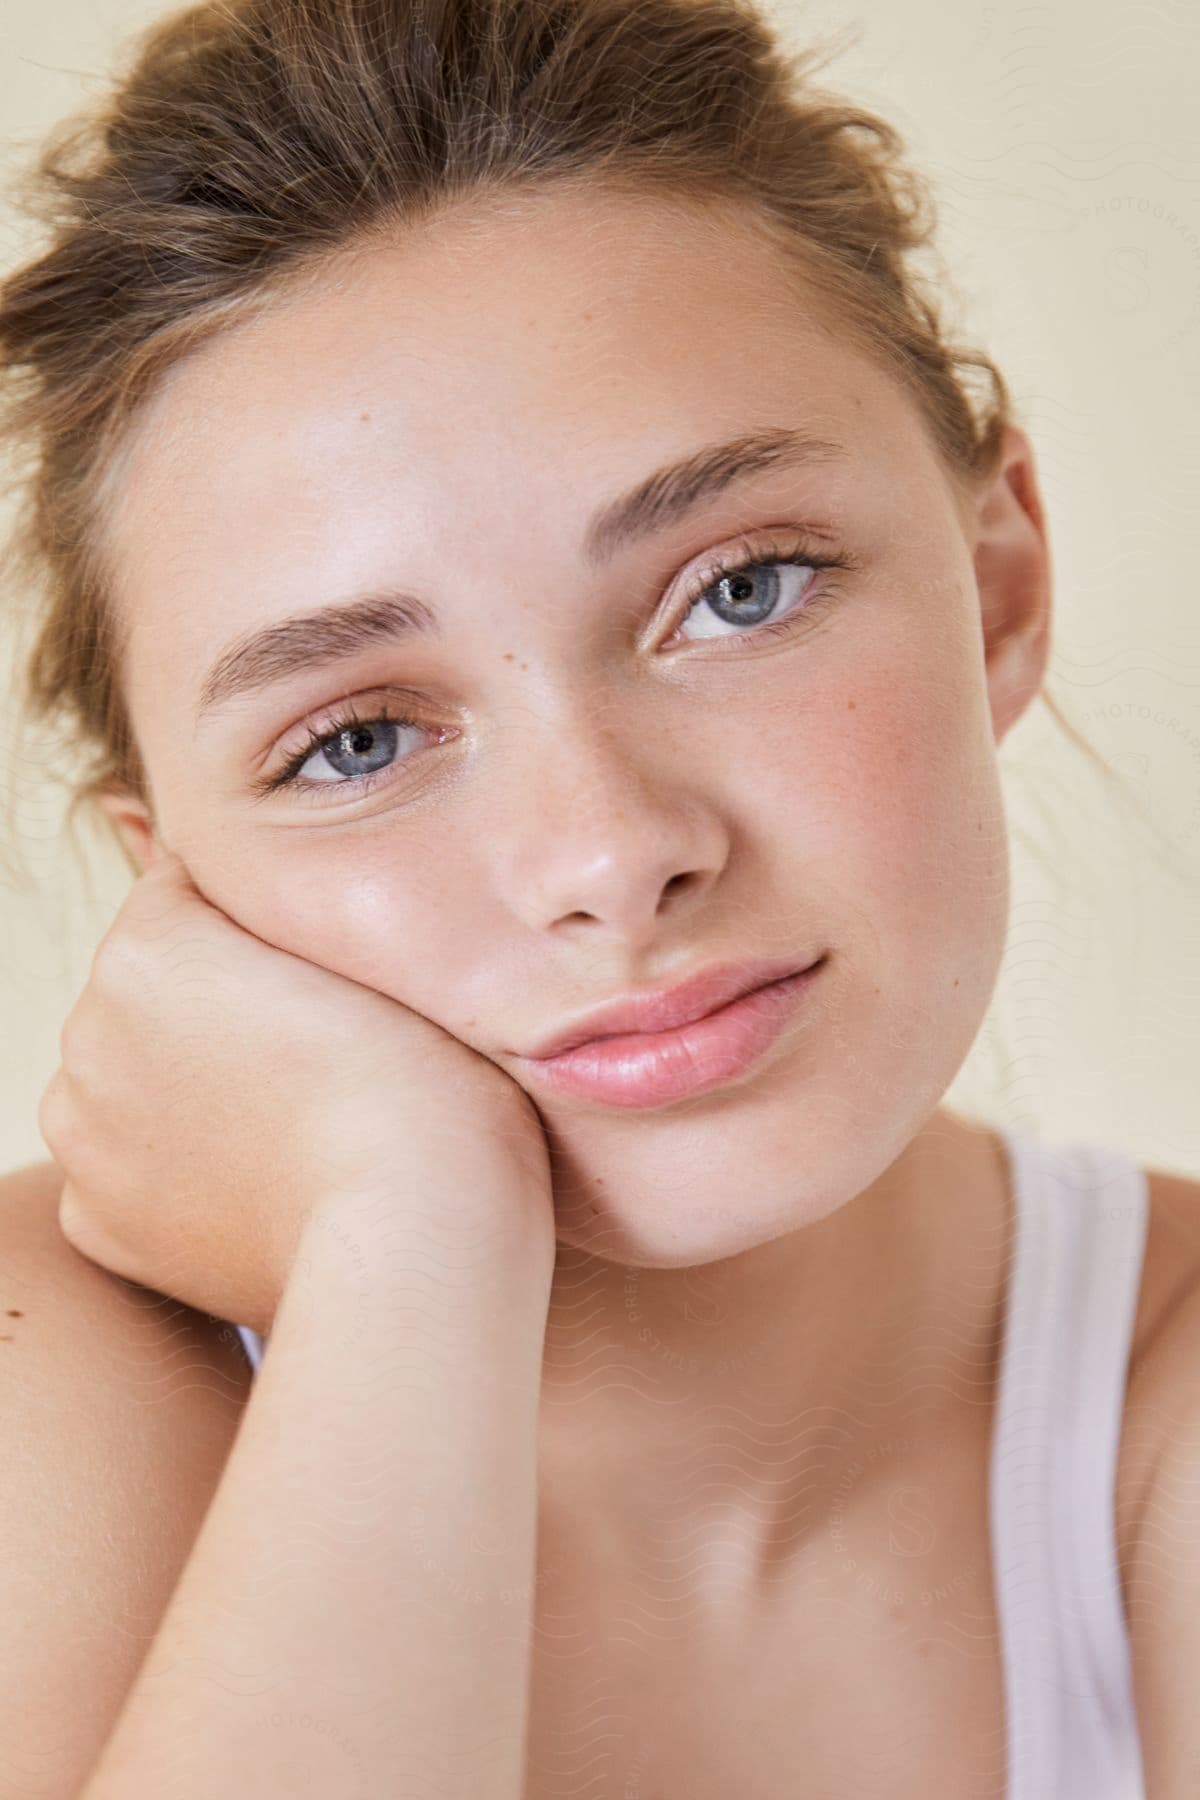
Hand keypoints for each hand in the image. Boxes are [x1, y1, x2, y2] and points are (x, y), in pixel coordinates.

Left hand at [38, 851, 553, 1335]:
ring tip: (293, 1122)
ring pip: (133, 1077)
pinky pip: (127, 1168)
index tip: (327, 975)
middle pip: (156, 989)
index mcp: (145, 942)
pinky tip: (258, 1183)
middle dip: (217, 1007)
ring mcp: (84, 1132)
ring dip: (190, 1086)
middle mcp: (88, 1029)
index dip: (271, 925)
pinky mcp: (96, 1221)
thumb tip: (251, 905)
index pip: (191, 892)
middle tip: (319, 1052)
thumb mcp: (369, 948)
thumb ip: (285, 911)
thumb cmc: (422, 1082)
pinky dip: (178, 1172)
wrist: (415, 1230)